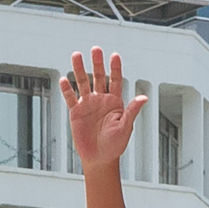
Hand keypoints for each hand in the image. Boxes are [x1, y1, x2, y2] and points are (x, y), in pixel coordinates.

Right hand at [64, 47, 144, 173]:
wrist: (99, 158)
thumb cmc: (115, 145)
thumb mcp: (125, 127)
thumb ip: (132, 111)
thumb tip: (144, 97)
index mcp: (115, 102)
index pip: (116, 80)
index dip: (115, 68)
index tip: (114, 55)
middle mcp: (101, 100)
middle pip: (99, 77)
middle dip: (97, 63)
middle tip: (95, 49)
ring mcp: (88, 105)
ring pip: (83, 83)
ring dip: (80, 69)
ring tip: (76, 55)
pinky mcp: (76, 112)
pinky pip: (71, 98)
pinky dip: (67, 89)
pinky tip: (64, 79)